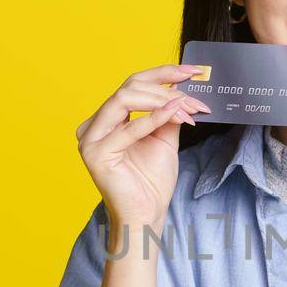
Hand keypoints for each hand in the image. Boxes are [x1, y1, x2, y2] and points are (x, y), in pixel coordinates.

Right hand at [75, 62, 213, 227]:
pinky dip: (153, 117)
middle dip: (166, 88)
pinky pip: (128, 128)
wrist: (147, 215)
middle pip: (129, 87)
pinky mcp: (95, 153)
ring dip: (162, 101)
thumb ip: (167, 113)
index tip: (192, 71)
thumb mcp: (164, 138)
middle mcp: (93, 125)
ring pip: (124, 99)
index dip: (163, 74)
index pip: (133, 85)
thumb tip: (180, 89)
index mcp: (106, 120)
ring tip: (189, 111)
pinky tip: (175, 113)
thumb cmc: (152, 181)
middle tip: (195, 99)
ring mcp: (90, 139)